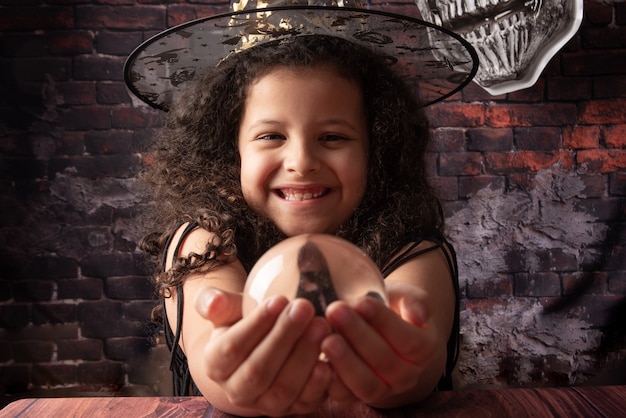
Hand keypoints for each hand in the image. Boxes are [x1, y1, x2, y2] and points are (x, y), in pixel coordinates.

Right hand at [195, 288, 334, 415]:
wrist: (260, 349)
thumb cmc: (243, 322)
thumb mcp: (226, 309)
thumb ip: (214, 301)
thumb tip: (214, 301)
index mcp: (215, 364)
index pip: (232, 347)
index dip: (256, 324)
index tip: (280, 298)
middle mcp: (237, 390)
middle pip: (258, 370)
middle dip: (284, 337)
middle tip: (305, 307)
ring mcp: (265, 404)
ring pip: (283, 388)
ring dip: (304, 357)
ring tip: (321, 324)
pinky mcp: (293, 409)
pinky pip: (306, 401)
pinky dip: (318, 384)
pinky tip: (329, 360)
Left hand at [321, 281, 438, 406]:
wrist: (381, 332)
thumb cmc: (392, 308)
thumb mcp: (406, 297)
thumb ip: (416, 301)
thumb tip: (418, 315)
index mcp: (424, 348)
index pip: (409, 339)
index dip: (385, 322)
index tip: (362, 302)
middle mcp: (407, 375)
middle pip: (385, 361)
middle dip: (358, 335)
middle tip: (335, 311)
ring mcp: (384, 389)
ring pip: (367, 384)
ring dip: (345, 362)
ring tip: (326, 339)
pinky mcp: (358, 397)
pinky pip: (345, 396)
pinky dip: (331, 382)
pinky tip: (318, 362)